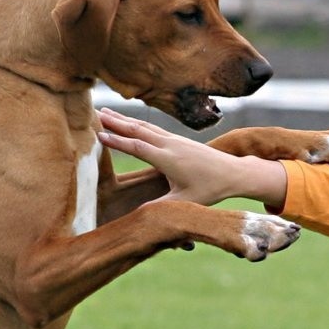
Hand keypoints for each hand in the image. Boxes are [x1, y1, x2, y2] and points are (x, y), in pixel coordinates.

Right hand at [97, 109, 287, 207]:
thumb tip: (139, 216)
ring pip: (144, 126)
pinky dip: (138, 123)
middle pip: (137, 130)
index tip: (98, 134)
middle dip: (115, 122)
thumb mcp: (185, 202)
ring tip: (106, 112)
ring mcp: (175, 140)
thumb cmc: (210, 190)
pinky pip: (153, 128)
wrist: (234, 172)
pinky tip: (132, 122)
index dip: (117, 141)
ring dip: (124, 119)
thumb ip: (162, 207)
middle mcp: (170, 145)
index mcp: (168, 159)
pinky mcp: (179, 139)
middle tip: (94, 113)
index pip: (137, 147)